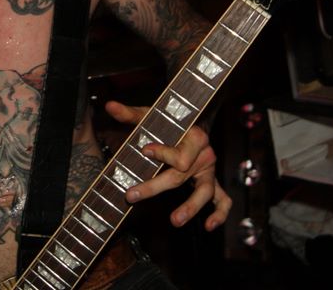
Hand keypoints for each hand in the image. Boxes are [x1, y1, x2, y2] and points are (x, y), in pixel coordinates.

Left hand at [104, 100, 231, 231]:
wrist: (194, 122)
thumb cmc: (171, 121)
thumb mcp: (152, 115)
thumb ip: (131, 113)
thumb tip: (110, 106)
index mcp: (194, 137)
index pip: (179, 154)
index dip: (162, 153)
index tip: (144, 150)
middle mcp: (204, 155)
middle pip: (180, 176)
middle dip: (154, 186)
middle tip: (131, 195)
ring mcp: (209, 171)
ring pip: (204, 192)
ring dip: (191, 207)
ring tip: (175, 220)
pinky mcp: (211, 182)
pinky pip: (222, 200)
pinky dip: (219, 214)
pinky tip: (208, 226)